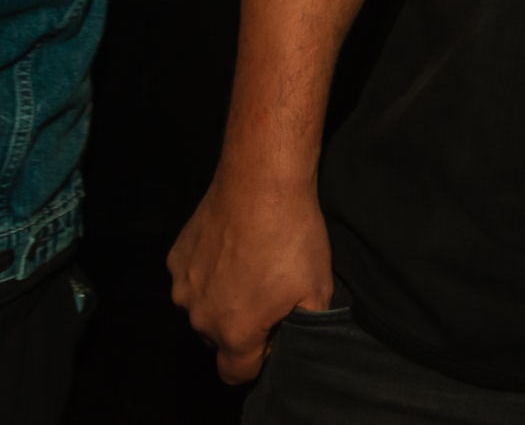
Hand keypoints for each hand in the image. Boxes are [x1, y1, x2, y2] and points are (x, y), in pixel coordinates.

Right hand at [168, 173, 332, 383]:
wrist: (261, 184)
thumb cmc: (292, 238)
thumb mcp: (317, 288)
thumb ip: (305, 327)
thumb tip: (297, 340)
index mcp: (233, 332)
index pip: (238, 372)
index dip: (261, 359)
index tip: (277, 332)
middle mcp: (199, 316)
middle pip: (219, 340)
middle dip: (244, 327)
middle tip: (271, 293)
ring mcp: (183, 286)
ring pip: (204, 309)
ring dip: (224, 299)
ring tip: (253, 265)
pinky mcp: (175, 259)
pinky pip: (193, 278)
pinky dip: (210, 272)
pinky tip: (235, 247)